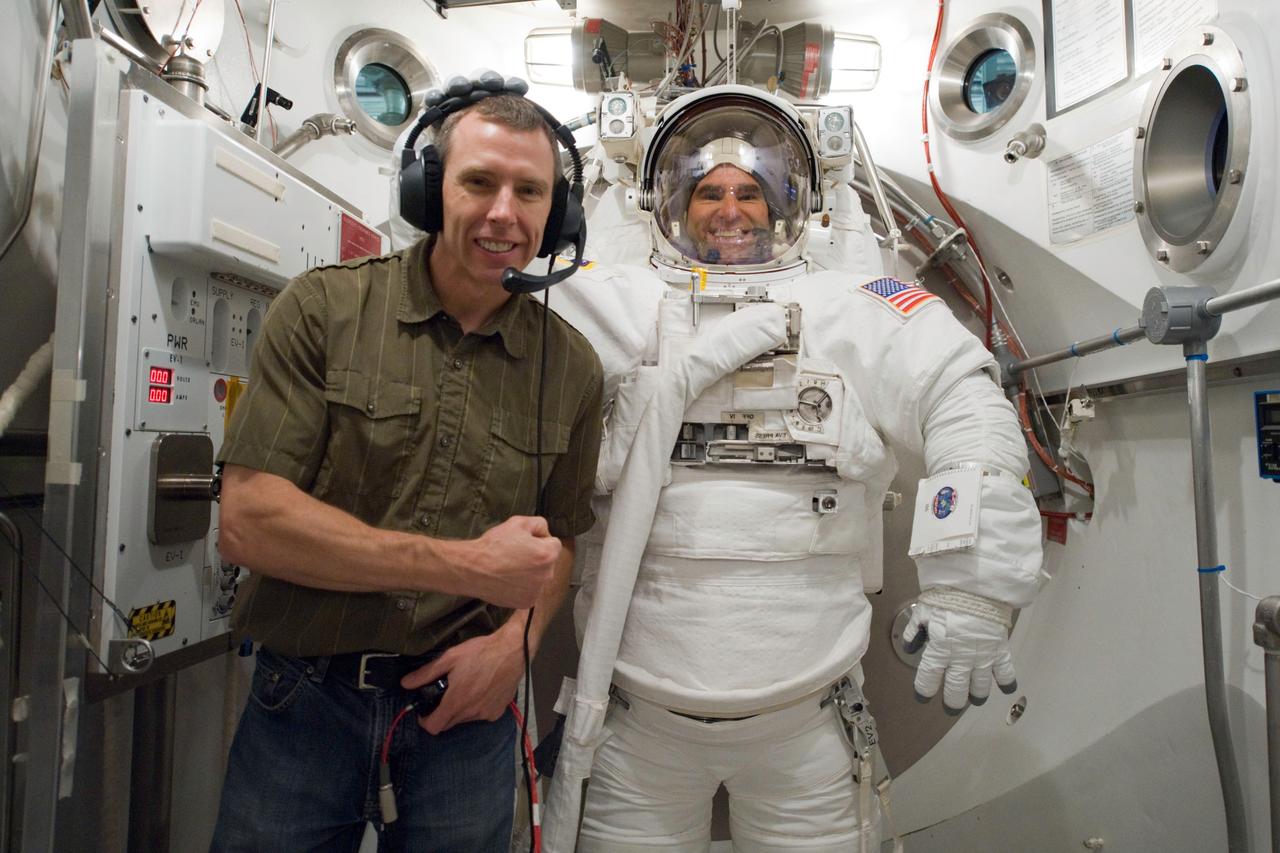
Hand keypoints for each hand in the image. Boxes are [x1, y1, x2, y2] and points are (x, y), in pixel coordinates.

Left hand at [401, 625, 523, 733]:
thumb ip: (426, 673)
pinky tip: (481, 691)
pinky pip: (480, 716)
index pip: (433, 727)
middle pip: (448, 724)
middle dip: (442, 713)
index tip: (425, 711)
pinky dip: (476, 708)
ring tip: (466, 688)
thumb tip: (405, 683)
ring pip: (464, 720)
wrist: (513, 651)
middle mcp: (470, 713)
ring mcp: (485, 714)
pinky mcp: (497, 712)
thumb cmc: (480, 652)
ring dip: (460, 710)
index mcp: (456, 701)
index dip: (425, 721)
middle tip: (446, 694)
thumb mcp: (450, 658)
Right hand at [465, 516, 560, 608]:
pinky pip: (530, 591)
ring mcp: (536, 591)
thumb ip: (539, 524)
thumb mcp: (518, 523)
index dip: (539, 539)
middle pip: (548, 562)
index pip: (554, 543)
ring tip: (510, 567)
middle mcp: (546, 575)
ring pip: (539, 577)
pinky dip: (522, 586)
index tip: (526, 542)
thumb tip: (544, 532)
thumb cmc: (493, 547)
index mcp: (547, 555)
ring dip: (530, 572)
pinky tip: (509, 579)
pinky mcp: (526, 602)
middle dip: (536, 557)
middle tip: (516, 554)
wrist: (473, 569)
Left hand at [903, 595, 1016, 714]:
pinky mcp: (1000, 649)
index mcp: (939, 649)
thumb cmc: (946, 596)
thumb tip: (908, 648)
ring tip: (974, 700)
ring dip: (976, 695)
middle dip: (952, 701)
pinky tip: (1005, 688)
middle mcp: (960, 658)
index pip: (929, 677)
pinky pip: (1005, 671)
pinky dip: (1006, 681)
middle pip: (955, 688)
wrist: (977, 585)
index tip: (922, 697)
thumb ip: (914, 632)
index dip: (924, 690)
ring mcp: (982, 656)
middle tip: (950, 708)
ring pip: (980, 686)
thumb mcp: (923, 611)